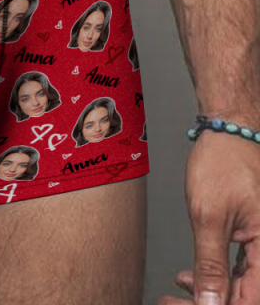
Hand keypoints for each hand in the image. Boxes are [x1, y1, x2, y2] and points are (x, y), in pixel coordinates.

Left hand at [158, 130, 259, 304]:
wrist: (229, 135)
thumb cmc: (223, 164)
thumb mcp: (209, 215)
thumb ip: (210, 263)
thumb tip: (209, 302)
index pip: (249, 300)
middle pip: (245, 298)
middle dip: (209, 303)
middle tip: (172, 301)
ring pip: (241, 288)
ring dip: (209, 294)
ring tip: (176, 290)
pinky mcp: (254, 244)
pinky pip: (240, 273)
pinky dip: (214, 278)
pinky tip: (189, 278)